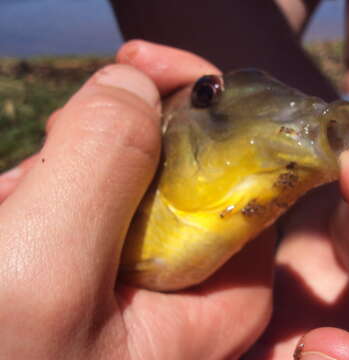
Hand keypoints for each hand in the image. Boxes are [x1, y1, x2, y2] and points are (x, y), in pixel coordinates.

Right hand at [0, 44, 273, 358]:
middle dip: (104, 154)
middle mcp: (190, 298)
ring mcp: (135, 291)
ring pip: (115, 192)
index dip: (203, 115)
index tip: (147, 72)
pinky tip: (6, 222)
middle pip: (173, 180)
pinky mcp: (86, 288)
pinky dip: (30, 206)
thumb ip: (100, 167)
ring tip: (7, 215)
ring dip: (53, 183)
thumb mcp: (41, 277)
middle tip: (38, 174)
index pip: (243, 180)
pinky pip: (69, 215)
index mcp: (221, 303)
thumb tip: (132, 90)